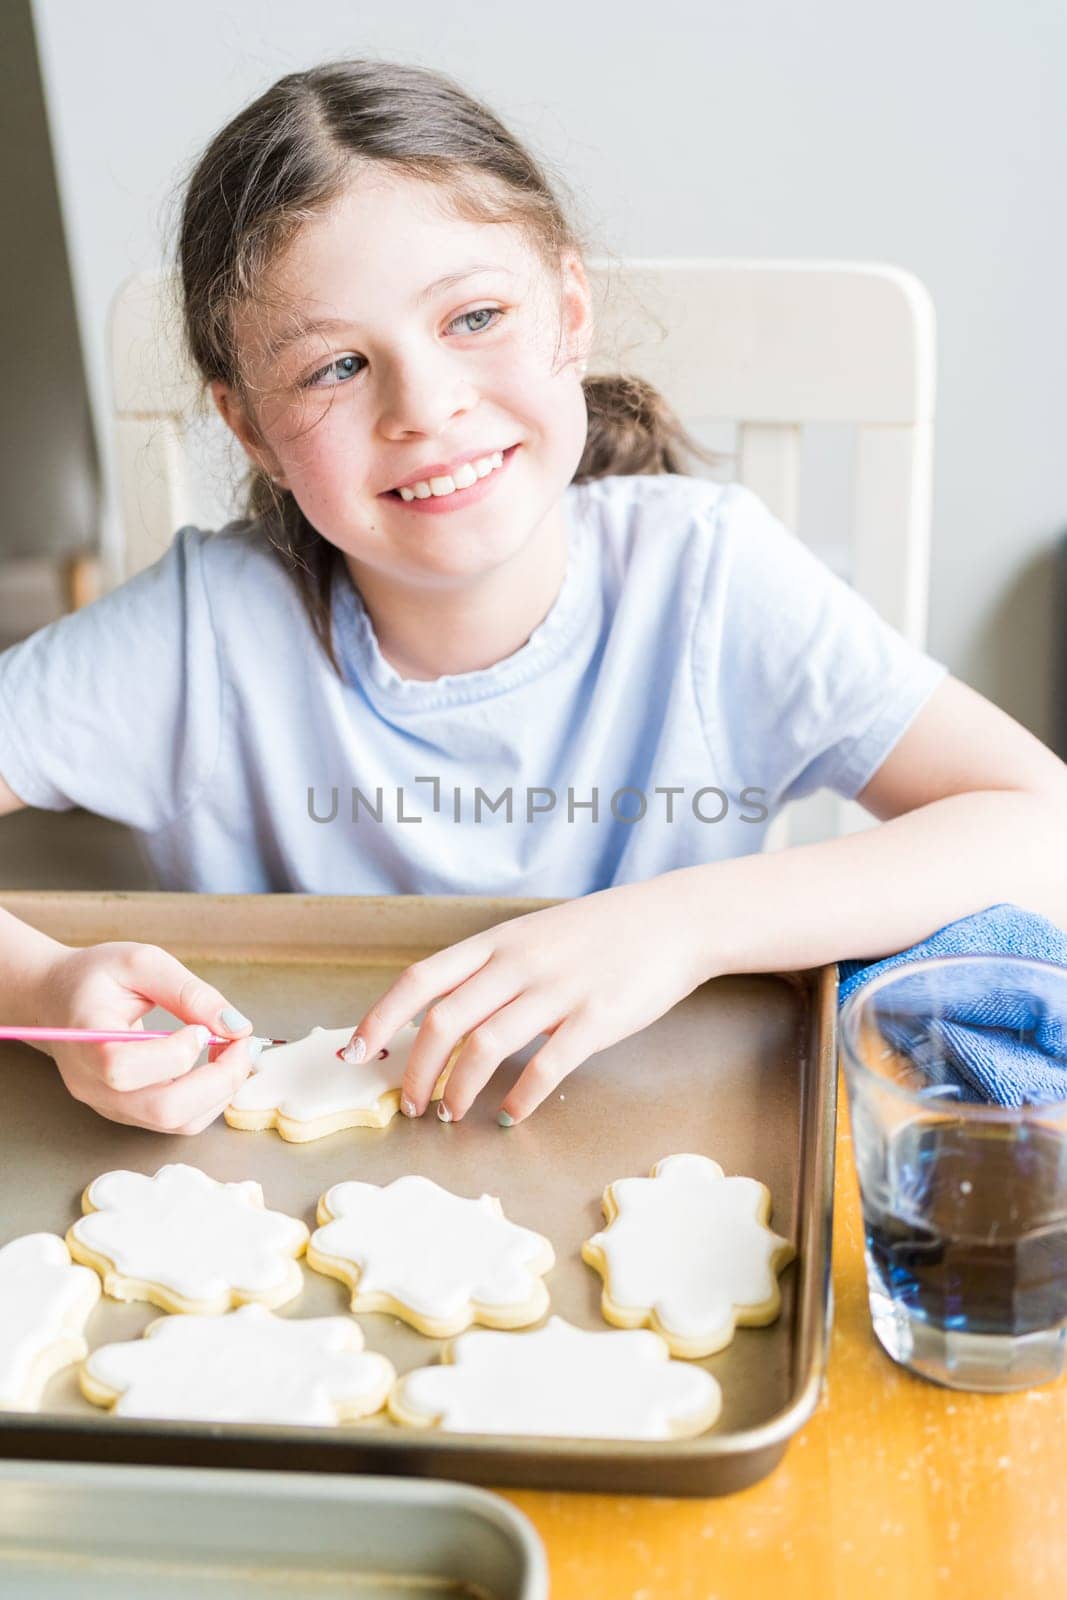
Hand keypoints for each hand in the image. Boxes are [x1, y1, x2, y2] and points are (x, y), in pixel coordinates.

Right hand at [34, 940, 258, 1132]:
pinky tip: (215, 1065)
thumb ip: (188, 992)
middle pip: (162, 1110)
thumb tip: (237, 1027)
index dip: (175, 1053)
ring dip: (220, 1091)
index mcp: (85, 1040)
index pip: (125, 1068)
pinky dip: (209, 1098)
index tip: (200, 1027)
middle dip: (218, 1080)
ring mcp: (110, 1105)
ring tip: (232, 1051)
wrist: (59, 1000)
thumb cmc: (96, 978)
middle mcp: (93, 1084)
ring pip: (176, 1122)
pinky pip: (177, 1121)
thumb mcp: (141, 962)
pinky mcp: (128, 1113)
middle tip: (242, 1045)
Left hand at [344, 875, 709, 1124]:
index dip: (381, 1018)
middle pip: (444, 1020)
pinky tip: (511, 1114)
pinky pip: (545, 1066)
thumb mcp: (535, 936)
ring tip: (452, 1113)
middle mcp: (519, 962)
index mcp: (497, 941)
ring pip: (485, 1046)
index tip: (355, 1052)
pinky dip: (520, 1098)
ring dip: (459, 1089)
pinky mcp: (595, 1018)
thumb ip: (492, 969)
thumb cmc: (600, 934)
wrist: (673, 920)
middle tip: (411, 1105)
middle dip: (417, 1070)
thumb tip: (442, 1016)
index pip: (421, 979)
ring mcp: (557, 989)